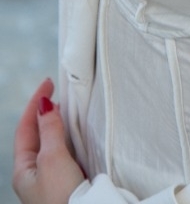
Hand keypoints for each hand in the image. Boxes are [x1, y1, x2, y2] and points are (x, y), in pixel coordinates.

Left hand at [13, 79, 85, 203]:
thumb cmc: (62, 197)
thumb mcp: (53, 158)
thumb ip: (49, 130)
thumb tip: (45, 105)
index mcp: (23, 170)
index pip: (24, 128)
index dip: (35, 103)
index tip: (48, 84)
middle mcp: (34, 175)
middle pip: (37, 135)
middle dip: (46, 113)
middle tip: (59, 93)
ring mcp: (50, 180)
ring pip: (52, 145)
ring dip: (59, 125)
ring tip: (69, 108)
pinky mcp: (68, 184)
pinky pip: (66, 154)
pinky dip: (70, 139)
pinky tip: (80, 134)